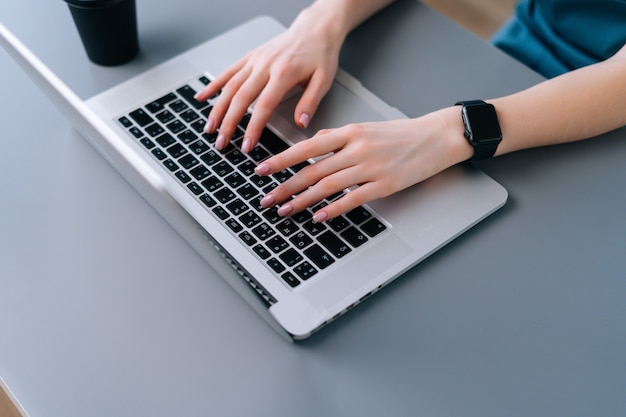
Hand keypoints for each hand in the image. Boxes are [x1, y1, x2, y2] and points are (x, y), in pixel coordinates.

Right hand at [194, 7, 346, 152]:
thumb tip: (302, 123)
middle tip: (222, 143)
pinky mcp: (250, 57)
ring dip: (217, 109)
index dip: (253, 128)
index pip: (263, 106)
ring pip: (230, 86)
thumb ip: (311, 102)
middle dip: (229, 123)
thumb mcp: (323, 80)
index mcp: (284, 73)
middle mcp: (265, 66)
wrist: (314, 29)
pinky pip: (228, 72)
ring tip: (210, 128)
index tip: (247, 145)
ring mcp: (255, 60)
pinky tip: (202, 97)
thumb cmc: (320, 54)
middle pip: (241, 98)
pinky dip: (213, 85)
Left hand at [255, 107, 472, 220]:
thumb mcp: (366, 127)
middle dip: (285, 185)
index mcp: (350, 132)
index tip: (262, 169)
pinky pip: (354, 198)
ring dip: (303, 200)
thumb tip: (315, 141)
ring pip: (328, 185)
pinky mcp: (385, 184)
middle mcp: (357, 148)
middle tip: (267, 198)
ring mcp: (371, 167)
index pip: (307, 146)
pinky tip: (319, 216)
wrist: (436, 137)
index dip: (282, 159)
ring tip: (285, 210)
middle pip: (313, 169)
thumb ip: (338, 136)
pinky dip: (334, 208)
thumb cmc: (401, 133)